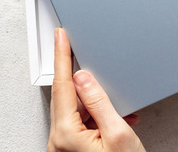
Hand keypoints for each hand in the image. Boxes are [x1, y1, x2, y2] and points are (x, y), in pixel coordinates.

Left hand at [48, 28, 145, 151]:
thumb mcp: (118, 133)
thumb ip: (99, 101)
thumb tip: (84, 77)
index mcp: (66, 134)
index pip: (63, 85)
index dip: (62, 56)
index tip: (60, 36)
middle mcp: (59, 142)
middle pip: (68, 98)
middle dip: (81, 79)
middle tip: (82, 55)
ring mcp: (64, 148)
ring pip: (77, 111)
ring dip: (96, 104)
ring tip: (116, 108)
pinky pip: (83, 125)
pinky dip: (99, 118)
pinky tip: (116, 119)